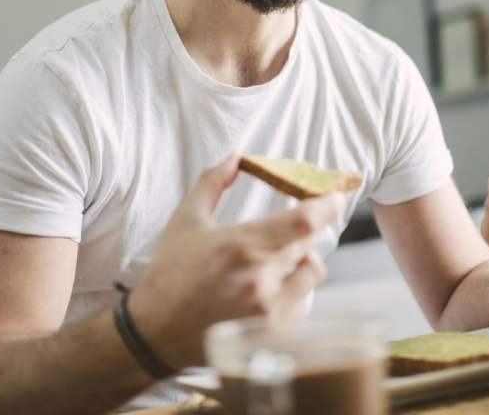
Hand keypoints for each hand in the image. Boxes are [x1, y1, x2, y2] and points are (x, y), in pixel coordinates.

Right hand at [127, 151, 343, 368]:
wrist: (155, 332)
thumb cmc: (170, 274)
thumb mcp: (186, 221)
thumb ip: (212, 183)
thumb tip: (234, 156)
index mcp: (241, 244)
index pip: (304, 221)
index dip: (326, 205)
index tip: (333, 197)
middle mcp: (260, 277)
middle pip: (309, 244)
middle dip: (304, 234)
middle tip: (292, 231)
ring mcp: (268, 308)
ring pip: (311, 273)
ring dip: (301, 262)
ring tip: (277, 263)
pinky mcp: (271, 333)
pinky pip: (303, 303)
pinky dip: (294, 292)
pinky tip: (270, 291)